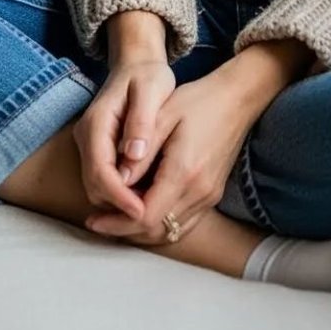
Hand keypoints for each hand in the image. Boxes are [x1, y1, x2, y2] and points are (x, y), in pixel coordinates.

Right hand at [72, 57, 175, 223]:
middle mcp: (86, 137)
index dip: (120, 196)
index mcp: (97, 122)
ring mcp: (90, 146)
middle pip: (95, 186)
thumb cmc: (147, 75)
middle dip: (120, 207)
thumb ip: (141, 121)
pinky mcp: (99, 152)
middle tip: (151, 219)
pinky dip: (122, 196)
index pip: (100, 171)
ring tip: (151, 212)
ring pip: (98, 189)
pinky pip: (105, 183)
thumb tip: (133, 156)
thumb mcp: (152, 89)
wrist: (136, 64)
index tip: (143, 212)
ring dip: (120, 205)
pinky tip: (147, 198)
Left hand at [85, 70, 252, 244]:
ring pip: (170, 231)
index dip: (117, 222)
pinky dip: (160, 223)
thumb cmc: (198, 100)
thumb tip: (117, 180)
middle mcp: (199, 191)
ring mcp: (209, 196)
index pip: (146, 216)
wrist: (237, 98)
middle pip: (156, 230)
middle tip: (98, 221)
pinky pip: (183, 222)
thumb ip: (141, 150)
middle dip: (124, 230)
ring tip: (115, 218)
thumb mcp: (163, 115)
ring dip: (141, 230)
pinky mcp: (212, 194)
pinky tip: (142, 209)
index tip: (93, 218)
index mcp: (184, 171)